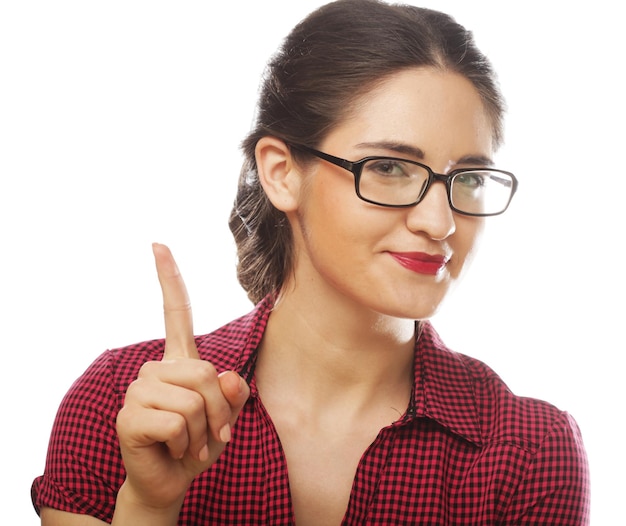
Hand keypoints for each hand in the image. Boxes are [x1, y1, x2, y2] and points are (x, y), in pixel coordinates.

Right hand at [115, 243, 249, 514]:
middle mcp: (155, 369)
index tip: (158, 244)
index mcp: (178, 362)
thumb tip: (231, 377)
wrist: (173, 482)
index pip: (176, 313)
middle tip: (211, 434)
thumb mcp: (227, 416)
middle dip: (220, 411)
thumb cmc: (199, 443)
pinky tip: (174, 450)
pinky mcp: (129, 417)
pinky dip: (188, 444)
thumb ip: (235, 394)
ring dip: (204, 431)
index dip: (169, 278)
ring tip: (190, 444)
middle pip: (206, 373)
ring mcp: (138, 390)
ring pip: (195, 400)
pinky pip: (178, 422)